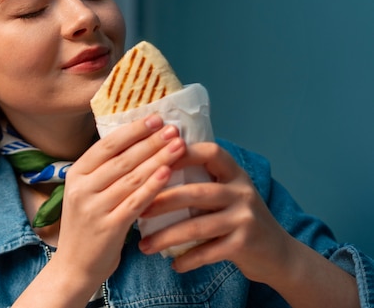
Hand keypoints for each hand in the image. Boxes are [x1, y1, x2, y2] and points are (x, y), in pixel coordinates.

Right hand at [53, 115, 184, 285]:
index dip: (133, 131)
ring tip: (178, 146)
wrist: (73, 268)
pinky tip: (168, 173)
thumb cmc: (86, 227)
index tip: (155, 118)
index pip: (106, 145)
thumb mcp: (86, 194)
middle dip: (150, 141)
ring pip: (131, 177)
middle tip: (173, 128)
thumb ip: (103, 172)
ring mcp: (94, 208)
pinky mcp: (109, 227)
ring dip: (158, 159)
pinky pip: (135, 201)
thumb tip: (137, 144)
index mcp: (75, 174)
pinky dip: (153, 186)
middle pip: (122, 158)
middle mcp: (82, 188)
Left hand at [138, 142, 293, 283]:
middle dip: (162, 201)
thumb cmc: (240, 219)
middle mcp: (242, 192)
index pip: (210, 152)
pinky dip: (188, 259)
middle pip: (196, 192)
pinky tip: (172, 264)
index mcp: (235, 174)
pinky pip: (209, 252)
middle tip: (137, 210)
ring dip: (166, 237)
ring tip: (144, 245)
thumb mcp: (229, 193)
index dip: (183, 153)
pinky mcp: (245, 244)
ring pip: (198, 226)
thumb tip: (154, 171)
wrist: (279, 254)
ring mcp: (245, 218)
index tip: (155, 161)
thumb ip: (203, 182)